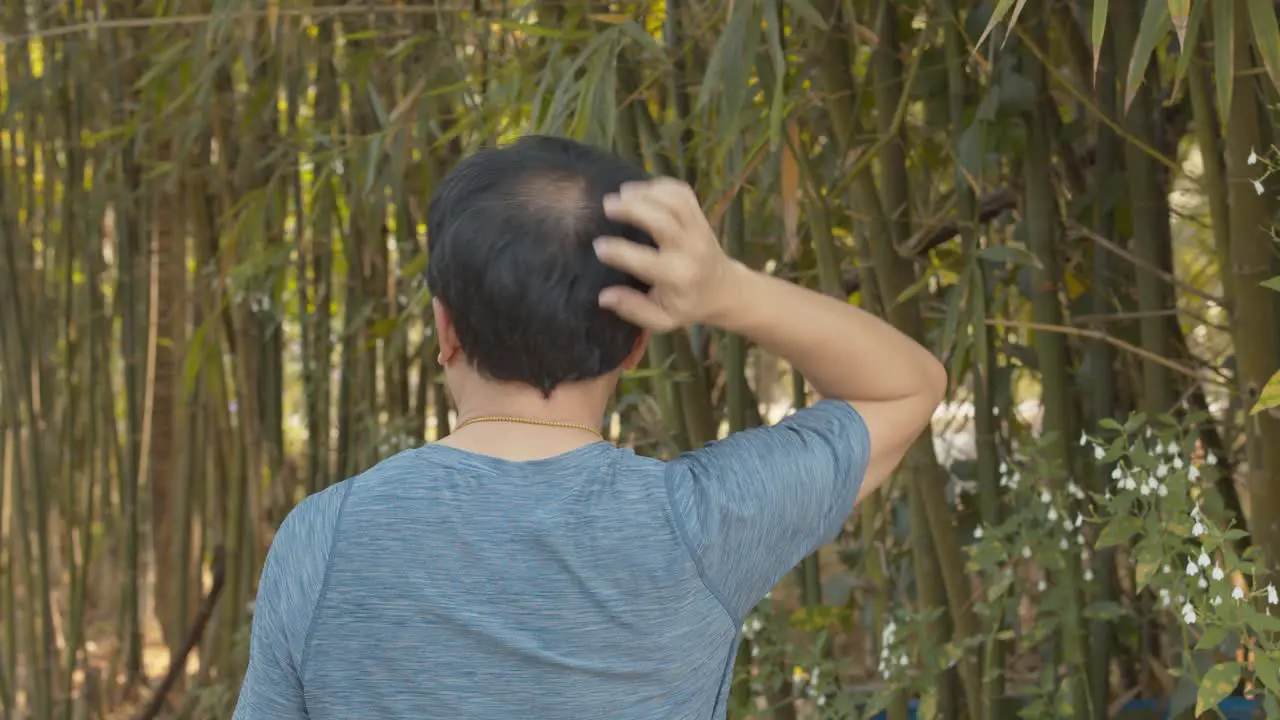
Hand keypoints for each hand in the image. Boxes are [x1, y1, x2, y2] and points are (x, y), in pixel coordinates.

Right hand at [593, 178, 738, 331]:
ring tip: (622, 193)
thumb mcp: (662, 319)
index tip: (598, 246)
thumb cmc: (688, 304)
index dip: (619, 252)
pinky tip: (641, 190)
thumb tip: (604, 297)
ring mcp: (698, 229)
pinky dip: (661, 185)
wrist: (724, 289)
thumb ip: (634, 309)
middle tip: (607, 205)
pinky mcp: (700, 216)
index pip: (645, 261)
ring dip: (646, 192)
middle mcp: (690, 249)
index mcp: (678, 277)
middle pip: (662, 220)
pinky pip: (682, 193)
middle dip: (633, 209)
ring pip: (674, 200)